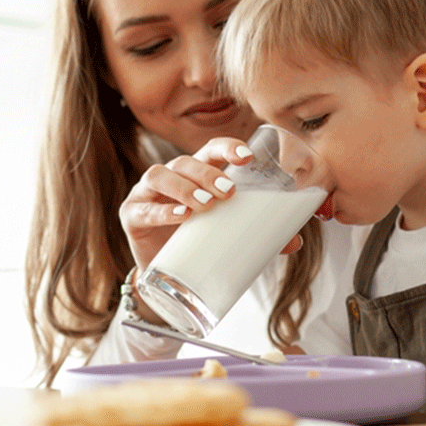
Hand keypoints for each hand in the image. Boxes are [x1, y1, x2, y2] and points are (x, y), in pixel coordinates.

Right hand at [120, 136, 252, 270]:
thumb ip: (258, 234)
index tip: (247, 157)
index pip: (211, 149)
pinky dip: (162, 211)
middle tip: (229, 192)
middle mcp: (171, 177)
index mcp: (196, 174)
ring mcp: (147, 194)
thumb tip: (294, 240)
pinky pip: (143, 208)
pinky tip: (180, 217)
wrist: (165, 276)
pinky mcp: (131, 215)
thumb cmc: (198, 243)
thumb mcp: (227, 234)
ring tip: (205, 205)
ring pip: (160, 176)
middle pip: (185, 161)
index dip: (227, 148)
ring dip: (185, 187)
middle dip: (207, 173)